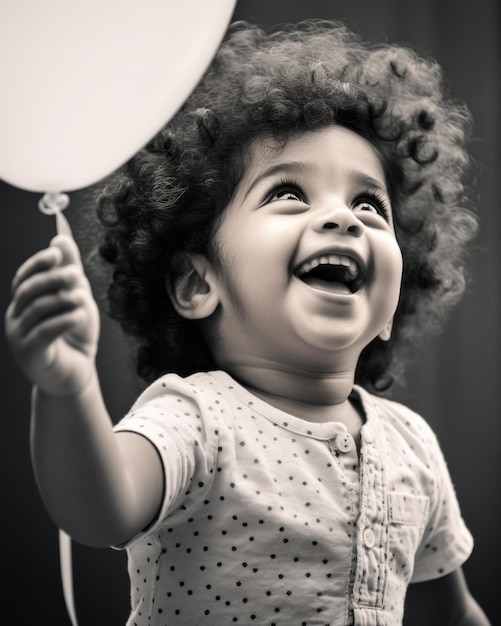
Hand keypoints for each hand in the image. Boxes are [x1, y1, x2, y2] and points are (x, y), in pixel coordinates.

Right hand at [5, 234, 99, 395]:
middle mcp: (16, 318)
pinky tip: (80, 315)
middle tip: (76, 275)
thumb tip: (61, 239)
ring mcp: (19, 337)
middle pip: (28, 290)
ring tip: (82, 298)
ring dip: (62, 300)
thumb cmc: (74, 335)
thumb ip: (69, 271)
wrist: (76, 374)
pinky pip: (44, 332)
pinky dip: (63, 320)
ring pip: (37, 310)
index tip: (56, 253)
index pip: (24, 277)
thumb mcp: (76, 298)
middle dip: (52, 279)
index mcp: (24, 303)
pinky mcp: (30, 354)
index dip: (37, 263)